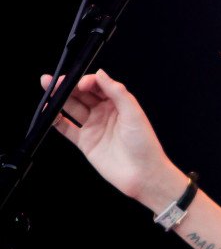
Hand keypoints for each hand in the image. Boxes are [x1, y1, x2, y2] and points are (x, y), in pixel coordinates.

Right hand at [40, 69, 177, 206]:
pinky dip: (56, 120)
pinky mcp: (86, 142)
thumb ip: (117, 92)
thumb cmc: (144, 144)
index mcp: (118, 103)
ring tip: (48, 92)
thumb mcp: (133, 113)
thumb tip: (101, 73)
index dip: (87, 81)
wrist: (142, 174)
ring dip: (60, 100)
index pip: (98, 85)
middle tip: (56, 82)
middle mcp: (105, 113)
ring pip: (73, 109)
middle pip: (82, 95)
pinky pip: (67, 128)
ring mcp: (94, 127)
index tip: (80, 84)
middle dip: (69, 87)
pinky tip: (48, 112)